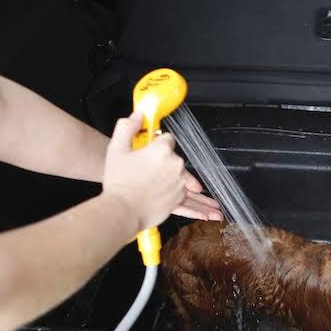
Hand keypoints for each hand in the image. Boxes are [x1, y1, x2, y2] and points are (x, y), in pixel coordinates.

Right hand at [101, 113, 221, 230]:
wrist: (121, 208)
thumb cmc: (119, 181)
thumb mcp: (116, 148)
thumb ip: (126, 128)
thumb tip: (137, 116)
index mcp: (161, 151)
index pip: (167, 141)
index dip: (157, 145)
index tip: (151, 150)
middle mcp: (175, 166)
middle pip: (178, 162)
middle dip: (168, 166)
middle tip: (154, 173)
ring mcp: (178, 185)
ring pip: (190, 186)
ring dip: (202, 197)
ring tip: (214, 206)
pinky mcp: (177, 201)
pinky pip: (189, 205)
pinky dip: (200, 210)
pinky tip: (211, 215)